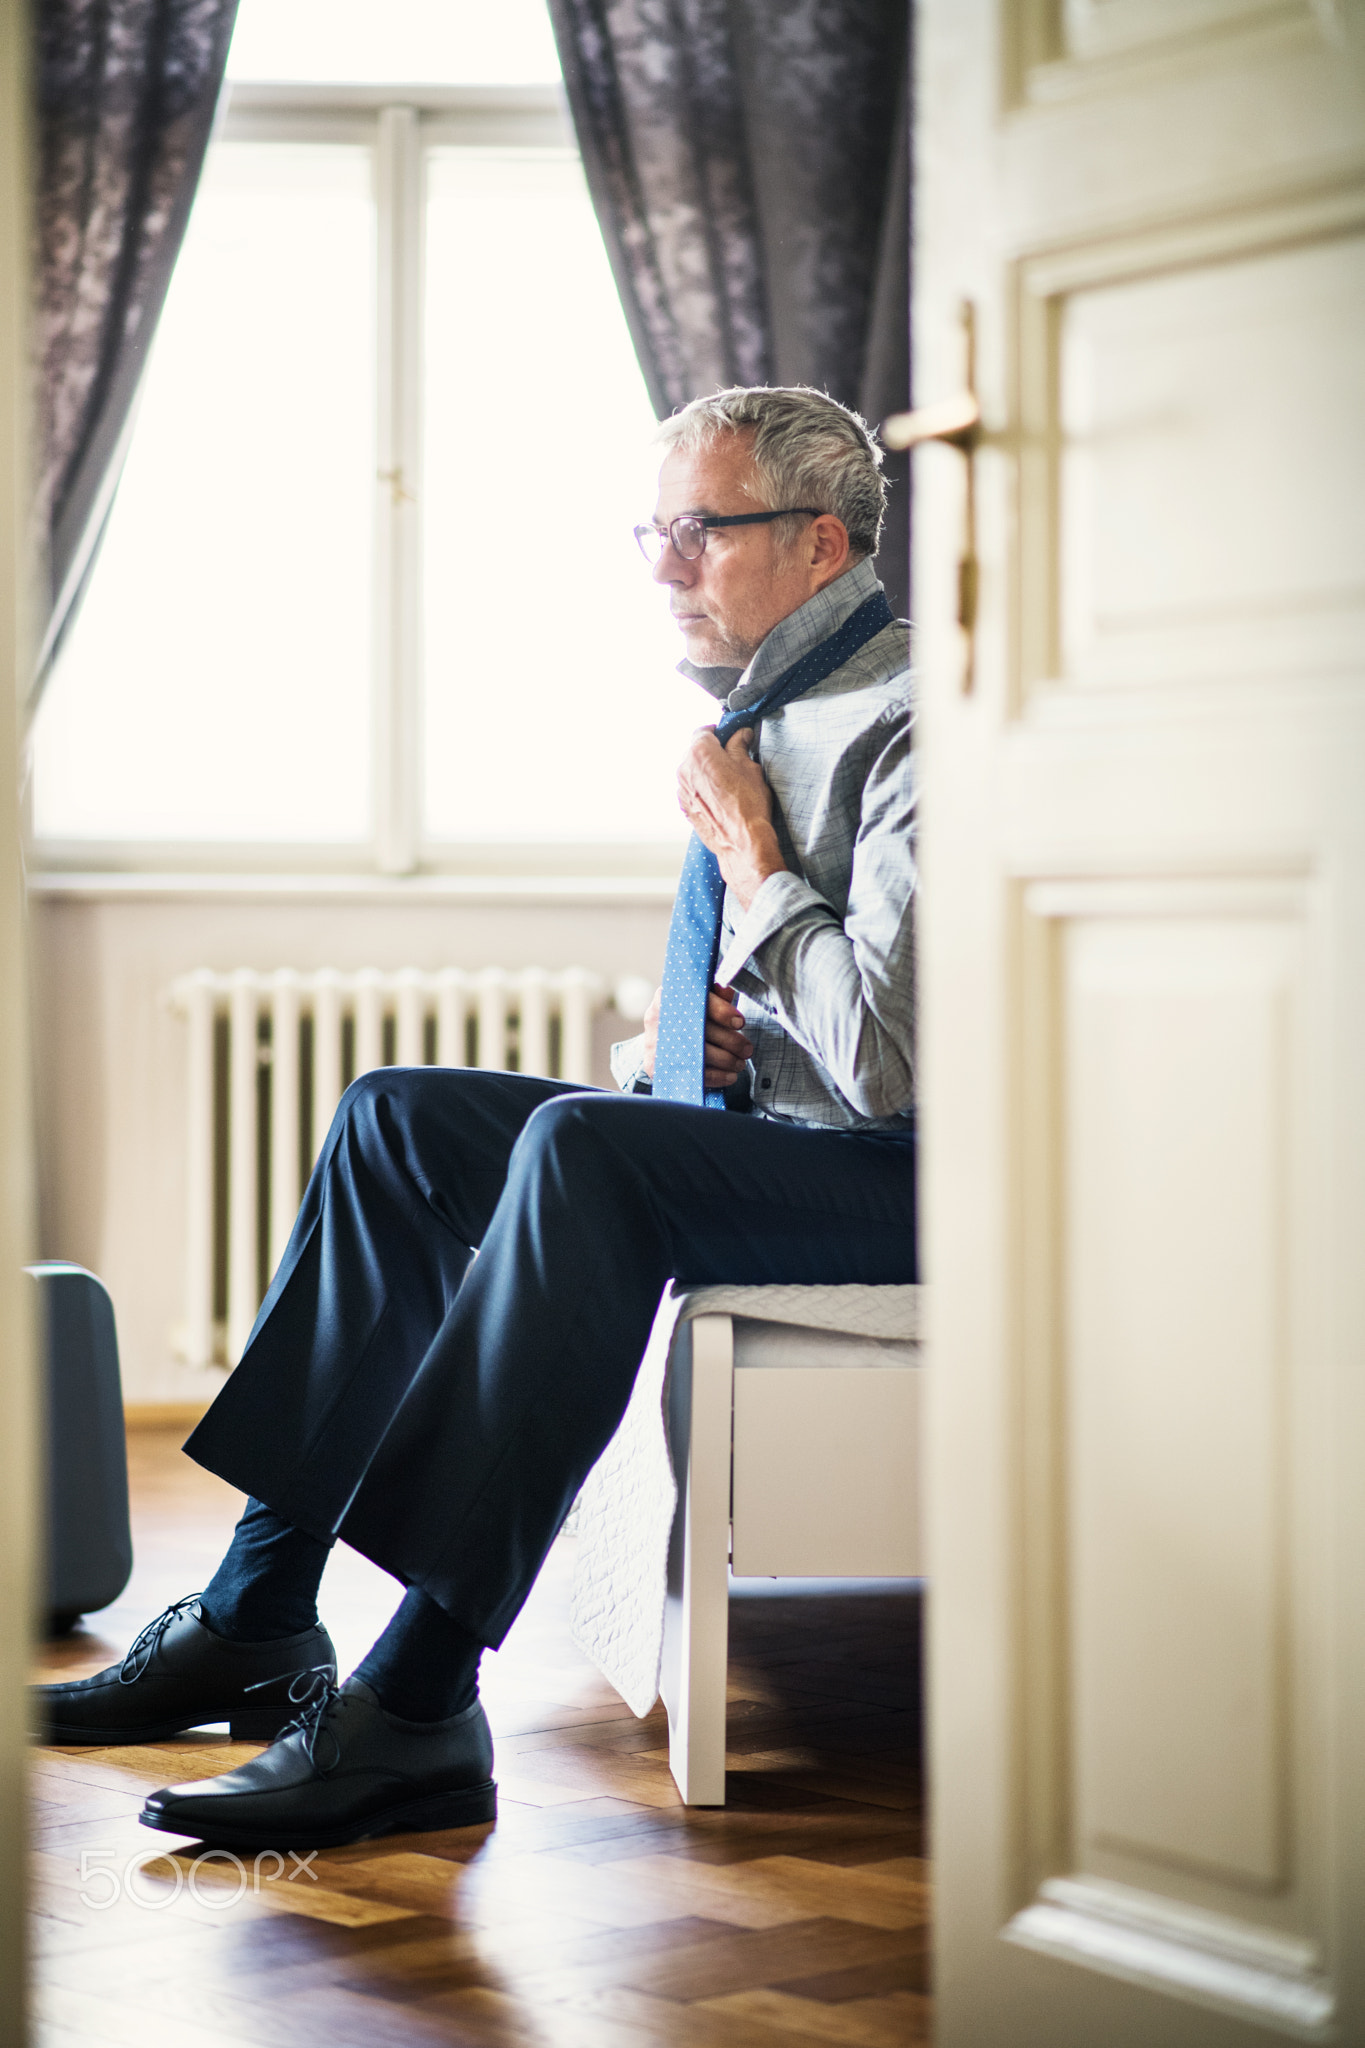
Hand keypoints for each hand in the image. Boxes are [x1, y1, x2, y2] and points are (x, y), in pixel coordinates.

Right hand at [641, 982, 751, 1090]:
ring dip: (726, 1060)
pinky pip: (690, 1074)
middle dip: (731, 1042)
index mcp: (670, 994)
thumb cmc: (688, 1015)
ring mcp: (655, 1042)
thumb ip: (715, 995)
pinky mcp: (656, 1065)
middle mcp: (658, 1017)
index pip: (697, 1000)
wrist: (660, 1038)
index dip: (721, 1012)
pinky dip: (715, 1077)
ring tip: (740, 1063)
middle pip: (700, 1030)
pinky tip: (730, 1076)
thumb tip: (727, 989)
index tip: (740, 1022)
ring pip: (697, 1055)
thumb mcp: (700, 1000)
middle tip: (747, 1049)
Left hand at [676, 727, 785, 909]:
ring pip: (693, 771)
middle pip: (696, 751)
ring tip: (728, 783)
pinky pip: (692, 789)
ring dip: (707, 771)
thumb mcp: (750, 767)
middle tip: (733, 761)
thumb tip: (740, 736)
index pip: (705, 731)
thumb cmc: (748, 804)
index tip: (730, 738)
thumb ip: (740, 747)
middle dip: (713, 753)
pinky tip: (720, 797)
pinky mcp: (684, 806)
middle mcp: (685, 768)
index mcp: (700, 752)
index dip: (719, 733)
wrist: (741, 841)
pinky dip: (703, 789)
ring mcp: (682, 789)